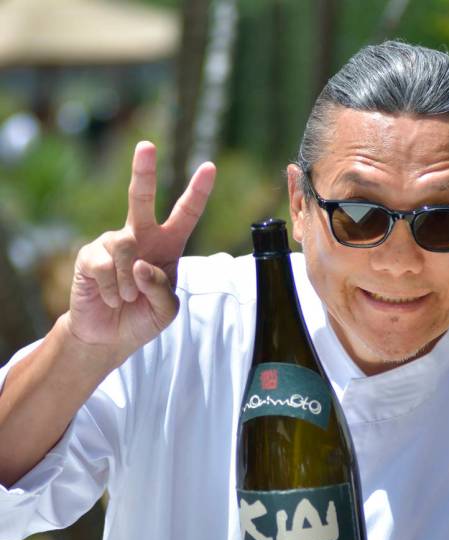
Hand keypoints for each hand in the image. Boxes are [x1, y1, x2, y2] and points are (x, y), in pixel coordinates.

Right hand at [65, 141, 214, 362]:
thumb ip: (162, 288)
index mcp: (167, 246)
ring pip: (126, 248)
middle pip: (140, 199)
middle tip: (147, 146)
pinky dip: (112, 289)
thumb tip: (141, 264)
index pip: (185, 215)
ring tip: (128, 298)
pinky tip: (111, 298)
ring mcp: (112, 243)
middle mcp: (140, 237)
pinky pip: (105, 266)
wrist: (109, 336)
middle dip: (143, 172)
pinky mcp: (90, 256)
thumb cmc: (143, 317)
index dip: (197, 192)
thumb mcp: (166, 310)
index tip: (209, 167)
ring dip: (131, 282)